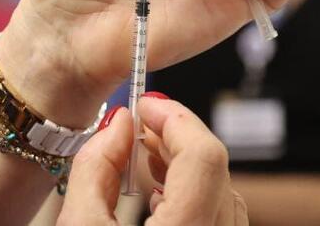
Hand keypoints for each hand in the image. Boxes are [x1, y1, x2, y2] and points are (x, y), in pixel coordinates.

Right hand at [58, 95, 246, 224]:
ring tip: (146, 154)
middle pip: (215, 169)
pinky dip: (194, 196)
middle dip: (177, 137)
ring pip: (223, 193)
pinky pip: (219, 218)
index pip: (203, 156)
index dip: (175, 119)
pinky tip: (158, 194)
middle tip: (141, 124)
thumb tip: (119, 124)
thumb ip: (96, 167)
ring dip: (186, 166)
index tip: (146, 105)